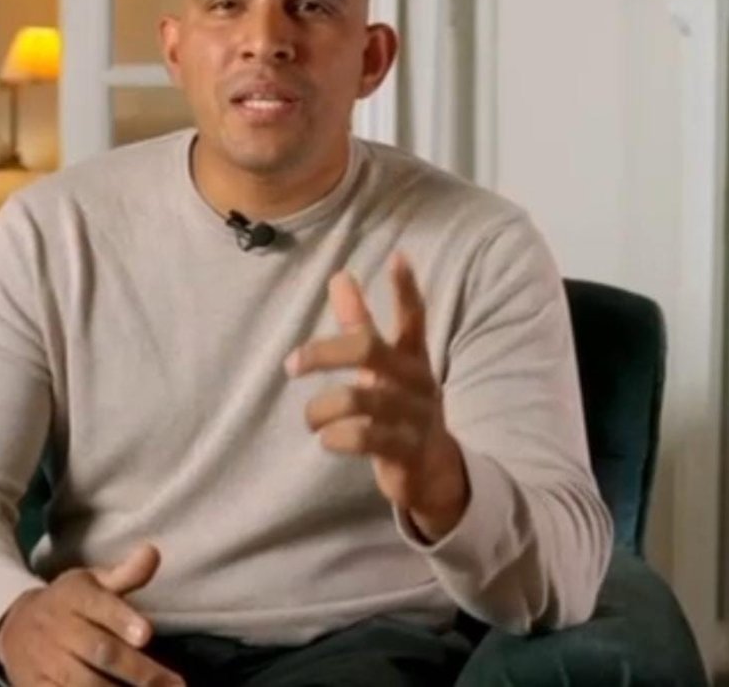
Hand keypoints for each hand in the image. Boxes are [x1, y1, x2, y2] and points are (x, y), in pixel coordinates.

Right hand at [0, 542, 183, 686]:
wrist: (12, 628)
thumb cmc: (68, 605)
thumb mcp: (91, 582)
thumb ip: (125, 574)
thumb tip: (153, 552)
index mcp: (75, 597)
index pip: (100, 606)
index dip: (122, 620)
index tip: (146, 634)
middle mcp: (59, 629)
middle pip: (100, 651)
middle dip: (139, 671)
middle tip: (174, 684)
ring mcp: (45, 661)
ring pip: (83, 682)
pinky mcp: (34, 686)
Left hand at [285, 253, 469, 540]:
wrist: (437, 473)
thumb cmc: (400, 408)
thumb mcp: (384, 366)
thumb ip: (360, 323)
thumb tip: (339, 276)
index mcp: (412, 357)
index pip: (413, 317)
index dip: (405, 288)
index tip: (397, 256)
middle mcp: (417, 382)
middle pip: (369, 350)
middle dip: (324, 352)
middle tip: (292, 364)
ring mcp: (414, 417)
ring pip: (359, 399)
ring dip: (322, 408)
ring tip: (310, 419)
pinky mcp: (406, 452)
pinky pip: (364, 438)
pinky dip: (336, 437)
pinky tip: (326, 440)